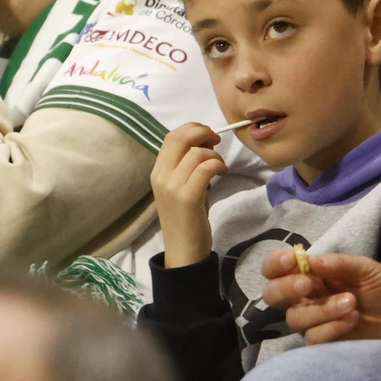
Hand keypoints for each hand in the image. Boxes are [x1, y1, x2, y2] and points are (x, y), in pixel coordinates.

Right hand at [151, 123, 225, 267]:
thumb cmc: (186, 219)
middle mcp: (161, 176)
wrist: (183, 251)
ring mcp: (172, 187)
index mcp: (157, 172)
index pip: (171, 136)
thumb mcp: (182, 187)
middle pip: (180, 138)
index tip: (208, 136)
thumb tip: (205, 142)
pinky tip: (222, 172)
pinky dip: (217, 165)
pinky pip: (205, 168)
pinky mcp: (187, 197)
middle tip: (216, 142)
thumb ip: (188, 165)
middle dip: (202, 132)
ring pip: (196, 153)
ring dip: (214, 154)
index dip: (192, 129)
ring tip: (220, 166)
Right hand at [260, 249, 380, 343]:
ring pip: (295, 319)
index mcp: (310, 275)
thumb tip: (309, 260)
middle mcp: (305, 299)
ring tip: (351, 302)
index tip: (292, 261)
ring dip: (322, 309)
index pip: (275, 269)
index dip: (275, 264)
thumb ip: (337, 264)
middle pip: (272, 296)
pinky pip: (313, 338)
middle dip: (286, 289)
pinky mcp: (324, 344)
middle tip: (308, 284)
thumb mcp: (364, 268)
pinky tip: (353, 318)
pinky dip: (332, 327)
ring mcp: (313, 323)